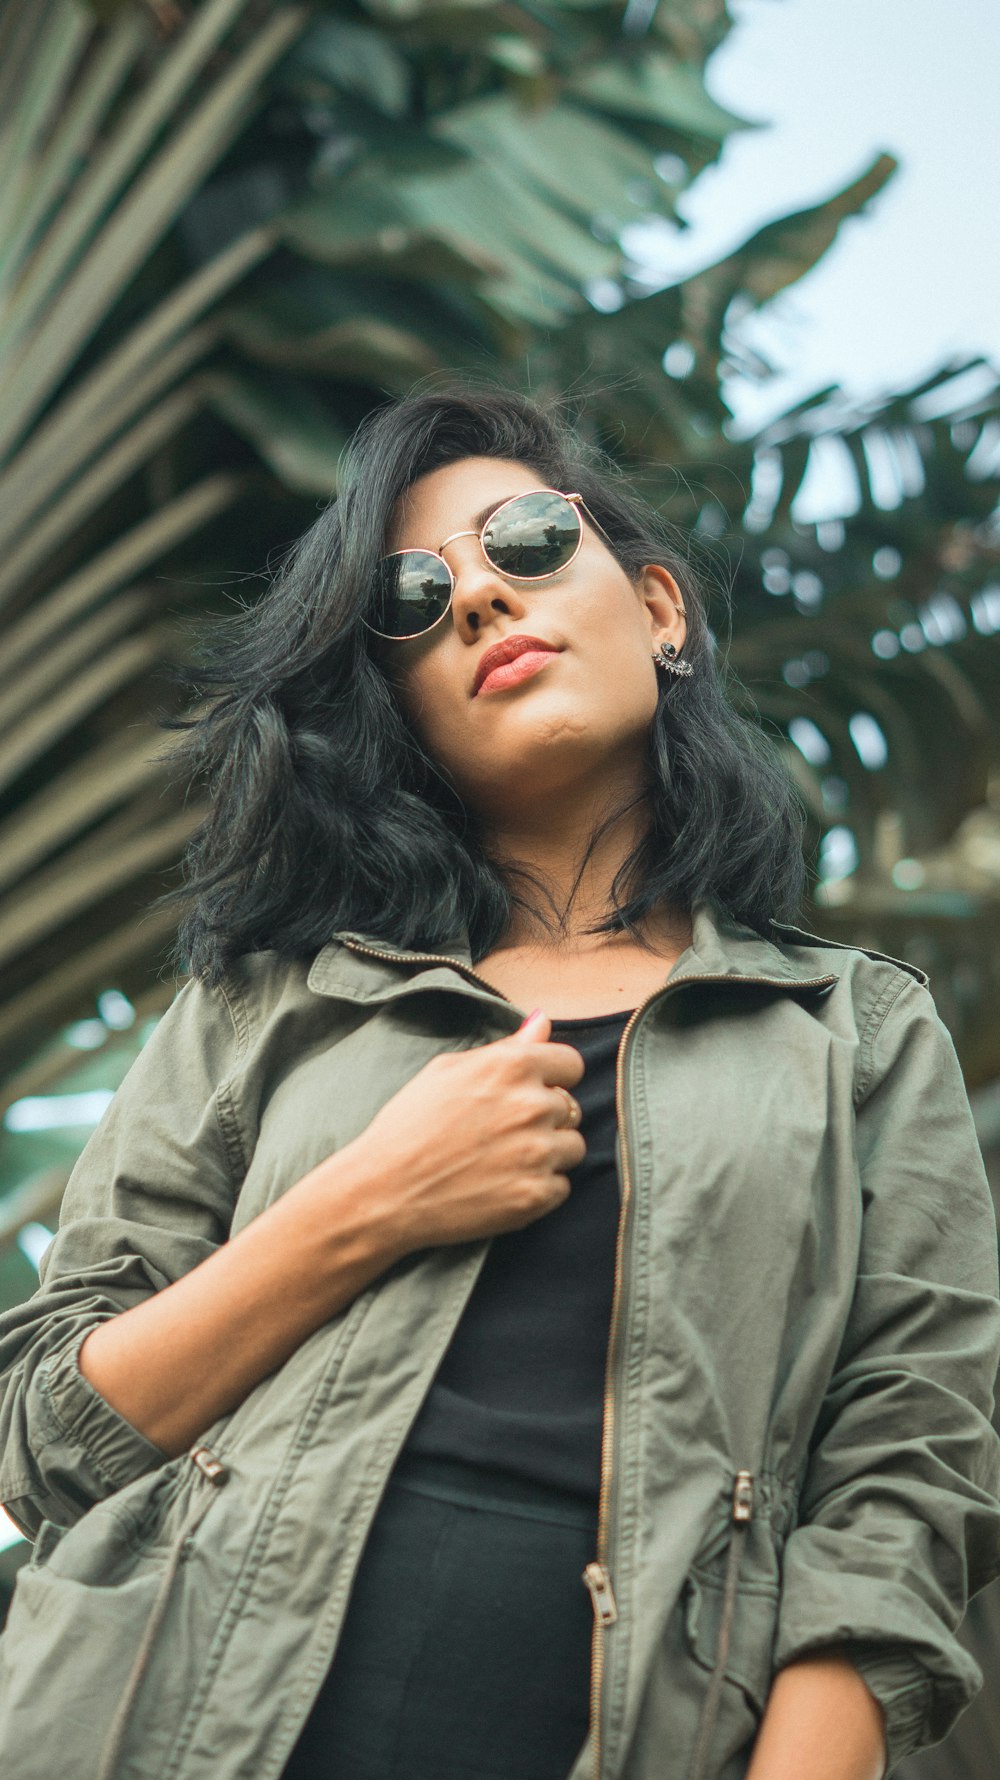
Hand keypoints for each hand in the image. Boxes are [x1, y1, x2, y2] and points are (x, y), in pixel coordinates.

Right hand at [343, 1008, 586, 1254]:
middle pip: (571, 1107)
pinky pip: (561, 1186)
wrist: (384, 1191)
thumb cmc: (408, 1126)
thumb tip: (543, 1022)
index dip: (553, 1078)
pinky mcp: (535, 1195)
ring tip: (504, 1160)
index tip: (532, 1092)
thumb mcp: (448, 1070)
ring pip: (572, 1147)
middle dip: (545, 1118)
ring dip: (548, 1154)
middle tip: (504, 1132)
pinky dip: (539, 1188)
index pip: (571, 1063)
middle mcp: (532, 1106)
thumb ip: (506, 1046)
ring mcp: (537, 1153)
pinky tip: (503, 1185)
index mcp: (512, 1066)